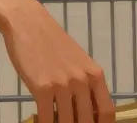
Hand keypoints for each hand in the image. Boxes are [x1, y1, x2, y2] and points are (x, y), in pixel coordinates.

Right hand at [3, 0, 115, 122]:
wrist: (29, 24)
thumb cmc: (52, 44)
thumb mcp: (78, 62)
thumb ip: (86, 85)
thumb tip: (88, 112)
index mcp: (95, 75)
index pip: (107, 112)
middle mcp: (82, 81)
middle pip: (88, 122)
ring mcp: (63, 85)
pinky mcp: (42, 87)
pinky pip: (46, 118)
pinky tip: (41, 121)